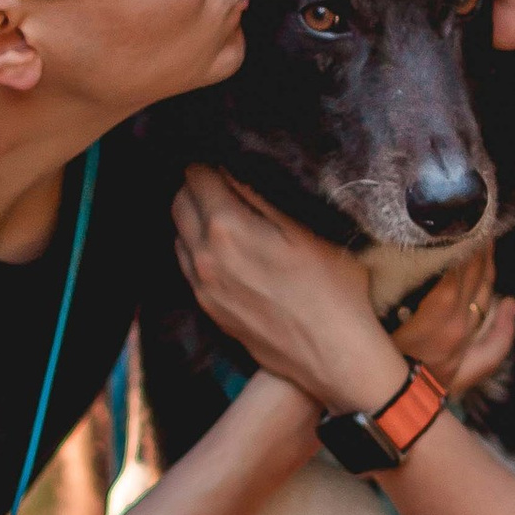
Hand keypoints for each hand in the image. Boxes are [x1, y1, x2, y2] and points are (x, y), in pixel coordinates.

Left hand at [174, 171, 514, 411]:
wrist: (335, 358)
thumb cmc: (334, 291)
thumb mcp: (309, 229)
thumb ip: (264, 194)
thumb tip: (234, 163)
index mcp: (226, 228)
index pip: (198, 175)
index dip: (212, 160)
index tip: (230, 156)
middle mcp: (205, 257)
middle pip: (180, 202)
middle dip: (198, 185)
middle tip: (227, 179)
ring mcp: (203, 287)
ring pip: (179, 234)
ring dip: (194, 216)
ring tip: (226, 210)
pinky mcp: (210, 310)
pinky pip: (188, 266)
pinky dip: (198, 247)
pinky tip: (227, 247)